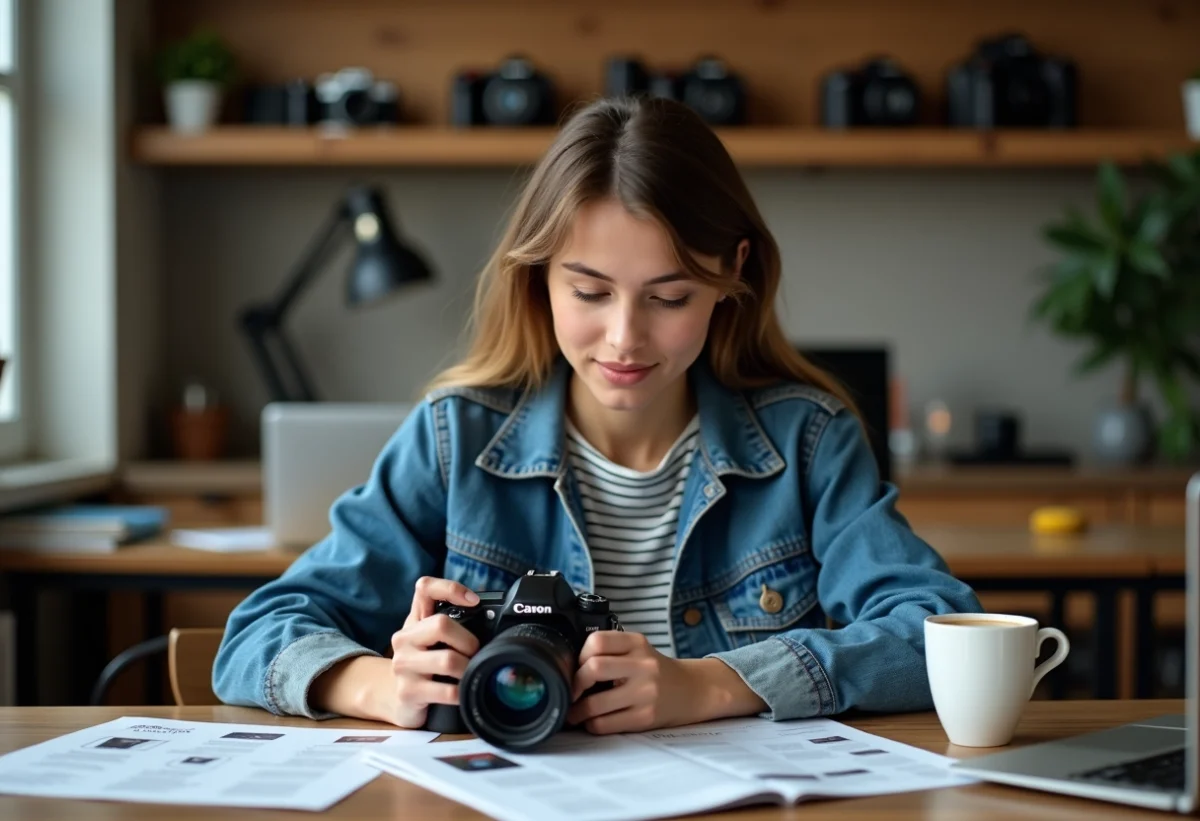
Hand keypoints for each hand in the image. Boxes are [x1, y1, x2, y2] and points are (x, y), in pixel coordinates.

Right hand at [384, 576, 480, 727]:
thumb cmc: (423, 665)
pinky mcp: (408, 692)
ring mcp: (403, 665)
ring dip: (468, 668)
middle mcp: (404, 638)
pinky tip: (463, 692)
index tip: (474, 602)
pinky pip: (447, 691)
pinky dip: (463, 692)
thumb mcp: (432, 640)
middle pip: (441, 624)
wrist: (397, 699)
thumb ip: (452, 626)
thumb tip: (490, 619)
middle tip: (475, 653)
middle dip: (468, 641)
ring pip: (448, 660)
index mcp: (414, 620)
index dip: (451, 588)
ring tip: (470, 674)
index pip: (425, 588)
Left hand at [564, 631, 711, 734]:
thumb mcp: (639, 650)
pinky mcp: (645, 717)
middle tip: (571, 692)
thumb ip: (611, 652)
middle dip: (574, 684)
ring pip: (594, 704)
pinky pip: (605, 724)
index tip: (577, 667)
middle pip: (593, 668)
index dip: (579, 656)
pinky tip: (593, 721)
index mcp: (637, 643)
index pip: (597, 641)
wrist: (693, 690)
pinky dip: (591, 724)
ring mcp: (646, 693)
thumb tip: (570, 669)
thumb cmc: (657, 671)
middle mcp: (643, 665)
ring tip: (574, 713)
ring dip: (577, 711)